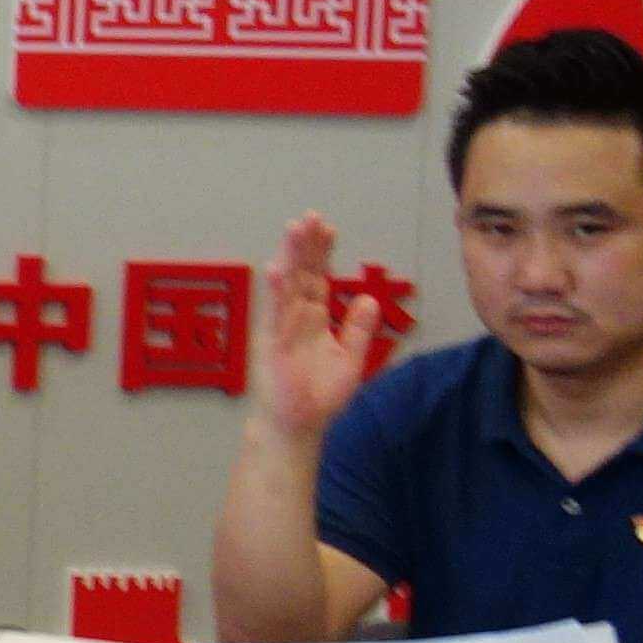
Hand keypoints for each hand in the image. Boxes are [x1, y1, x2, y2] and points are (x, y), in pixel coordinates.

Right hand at [243, 213, 384, 439]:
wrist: (299, 425)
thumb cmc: (319, 396)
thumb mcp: (351, 360)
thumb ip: (359, 330)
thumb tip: (369, 300)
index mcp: (315, 320)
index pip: (319, 278)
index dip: (323, 254)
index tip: (328, 229)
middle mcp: (297, 318)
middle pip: (303, 274)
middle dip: (307, 245)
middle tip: (311, 217)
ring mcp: (283, 328)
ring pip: (288, 285)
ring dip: (291, 257)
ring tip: (294, 229)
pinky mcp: (273, 343)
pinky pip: (275, 313)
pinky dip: (275, 291)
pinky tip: (277, 269)